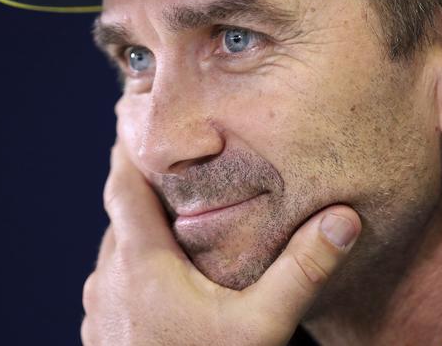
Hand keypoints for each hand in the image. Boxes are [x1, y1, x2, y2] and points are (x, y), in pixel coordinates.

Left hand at [81, 141, 361, 345]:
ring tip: (170, 219)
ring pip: (117, 248)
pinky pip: (113, 280)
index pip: (122, 185)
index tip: (128, 117)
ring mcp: (99, 306)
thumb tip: (342, 221)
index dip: (124, 149)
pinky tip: (161, 278)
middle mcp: (110, 275)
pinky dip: (132, 264)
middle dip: (142, 189)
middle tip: (169, 168)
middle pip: (121, 214)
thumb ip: (301, 271)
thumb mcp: (262, 326)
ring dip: (138, 229)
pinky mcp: (100, 329)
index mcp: (141, 260)